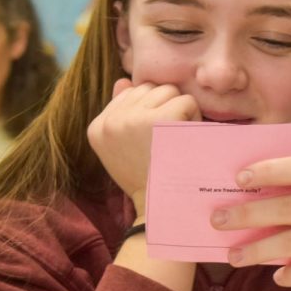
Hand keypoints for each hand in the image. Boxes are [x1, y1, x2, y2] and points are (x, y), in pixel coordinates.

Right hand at [87, 79, 198, 212]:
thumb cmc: (147, 180)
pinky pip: (186, 102)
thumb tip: (124, 81)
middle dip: (164, 106)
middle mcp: (110, 121)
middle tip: (168, 138)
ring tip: (176, 139)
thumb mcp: (123, 150)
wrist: (159, 208)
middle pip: (148, 88)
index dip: (149, 110)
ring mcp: (132, 119)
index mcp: (97, 127)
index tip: (152, 138)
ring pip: (168, 91)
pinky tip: (187, 139)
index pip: (129, 93)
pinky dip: (193, 118)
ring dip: (180, 110)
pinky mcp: (158, 120)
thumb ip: (121, 113)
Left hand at [211, 156, 290, 290]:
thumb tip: (263, 201)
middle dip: (247, 213)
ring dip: (256, 250)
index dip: (269, 170)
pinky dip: (288, 275)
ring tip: (232, 255)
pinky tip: (276, 278)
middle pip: (288, 207)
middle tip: (218, 218)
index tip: (238, 177)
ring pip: (290, 242)